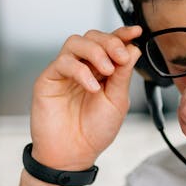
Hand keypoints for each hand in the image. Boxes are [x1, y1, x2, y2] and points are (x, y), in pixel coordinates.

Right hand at [29, 26, 141, 168]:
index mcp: (102, 71)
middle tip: (120, 57)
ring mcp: (65, 72)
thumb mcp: (117, 101)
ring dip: (95, 52)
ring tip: (107, 71)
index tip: (136, 31)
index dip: (122, 34)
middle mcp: (83, 67)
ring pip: (76, 42)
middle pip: (92, 37)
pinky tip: (92, 87)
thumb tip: (133, 48)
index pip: (110, 44)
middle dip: (110, 42)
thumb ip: (123, 74)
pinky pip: (63, 62)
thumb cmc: (94, 131)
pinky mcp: (49, 79)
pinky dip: (80, 70)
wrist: (73, 154)